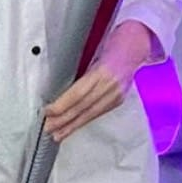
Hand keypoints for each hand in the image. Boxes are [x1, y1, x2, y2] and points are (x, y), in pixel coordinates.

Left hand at [43, 21, 153, 141]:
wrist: (134, 48)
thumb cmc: (109, 48)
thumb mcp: (93, 54)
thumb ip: (79, 73)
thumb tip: (57, 92)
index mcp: (102, 71)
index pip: (79, 93)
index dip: (62, 104)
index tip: (48, 111)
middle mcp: (110, 84)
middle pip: (84, 106)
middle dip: (64, 119)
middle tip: (48, 128)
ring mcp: (116, 94)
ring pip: (91, 114)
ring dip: (72, 126)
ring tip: (57, 134)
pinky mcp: (119, 101)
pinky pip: (98, 113)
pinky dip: (83, 121)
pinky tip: (73, 127)